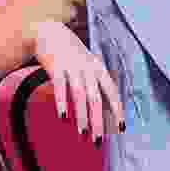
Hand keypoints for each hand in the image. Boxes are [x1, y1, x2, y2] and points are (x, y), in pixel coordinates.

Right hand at [32, 20, 125, 143]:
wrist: (49, 29)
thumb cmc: (70, 52)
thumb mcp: (87, 64)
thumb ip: (95, 84)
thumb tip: (105, 109)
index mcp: (98, 68)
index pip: (112, 92)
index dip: (118, 110)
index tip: (121, 128)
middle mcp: (88, 68)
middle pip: (97, 99)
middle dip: (99, 121)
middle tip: (98, 141)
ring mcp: (72, 66)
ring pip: (80, 96)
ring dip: (82, 117)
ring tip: (82, 134)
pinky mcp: (55, 65)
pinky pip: (60, 87)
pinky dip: (62, 103)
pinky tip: (63, 117)